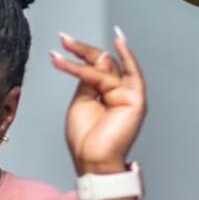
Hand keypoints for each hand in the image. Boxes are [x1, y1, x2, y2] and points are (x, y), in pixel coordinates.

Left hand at [52, 29, 146, 175]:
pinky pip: (128, 74)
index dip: (81, 53)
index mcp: (108, 93)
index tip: (63, 43)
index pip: (97, 66)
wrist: (91, 160)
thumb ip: (90, 79)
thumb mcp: (82, 100)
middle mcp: (121, 91)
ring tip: (65, 49)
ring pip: (108, 68)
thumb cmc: (86, 138)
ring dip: (86, 55)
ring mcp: (129, 95)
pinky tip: (119, 39)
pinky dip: (127, 56)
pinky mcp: (136, 100)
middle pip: (105, 62)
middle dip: (83, 50)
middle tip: (64, 39)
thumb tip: (99, 57)